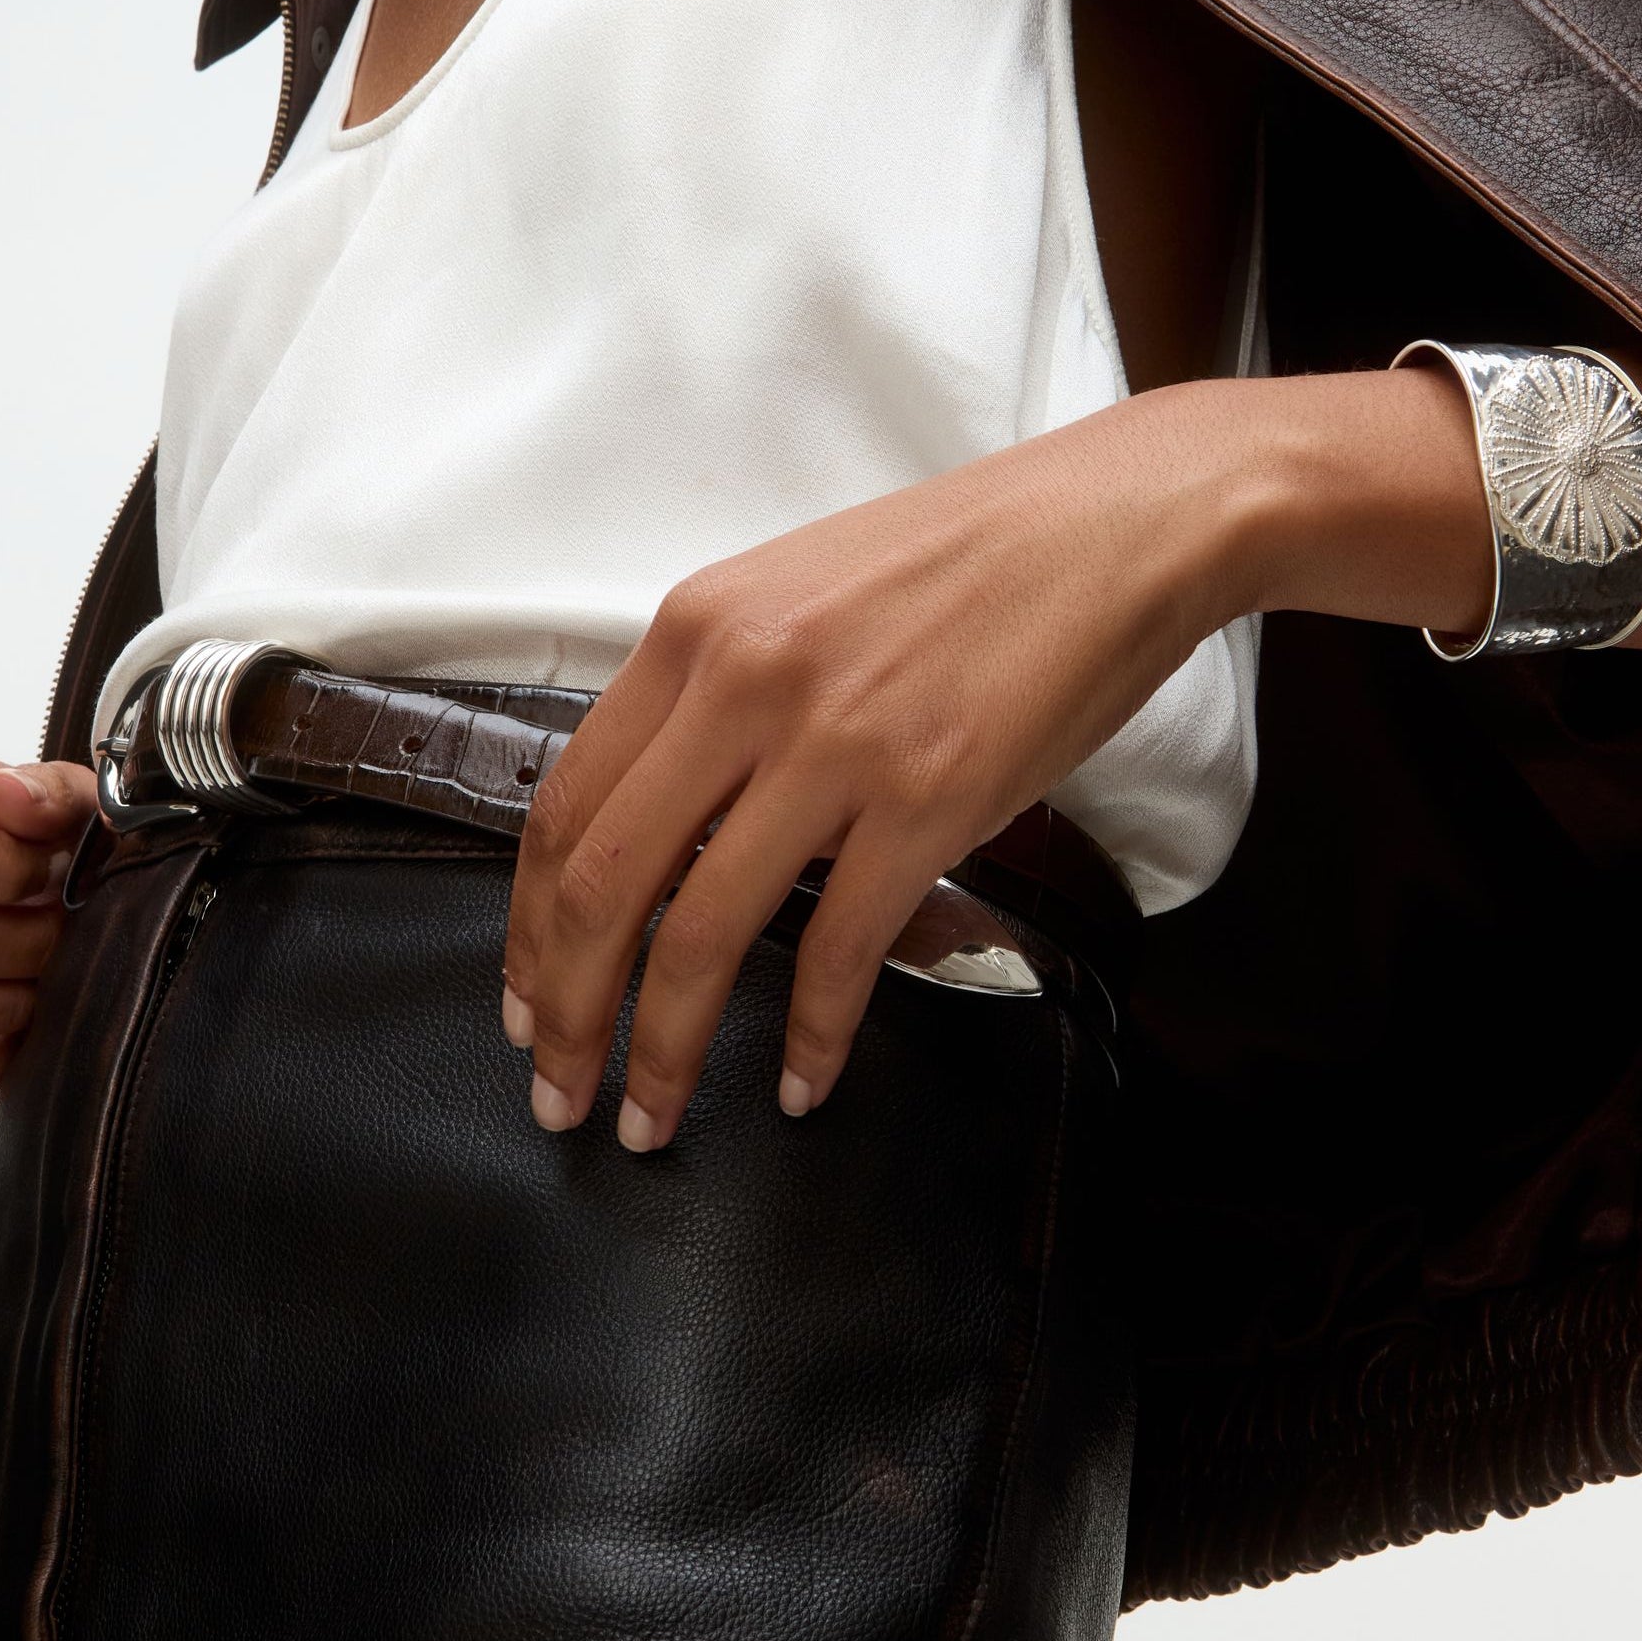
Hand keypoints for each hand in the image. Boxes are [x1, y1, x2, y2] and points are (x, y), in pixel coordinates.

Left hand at [502, 382, 1274, 1151]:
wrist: (1112, 524)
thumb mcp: (798, 595)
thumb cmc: (969, 559)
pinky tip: (802, 1079)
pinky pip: (839, 950)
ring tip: (654, 1116)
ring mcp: (835, 744)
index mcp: (699, 628)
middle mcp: (746, 681)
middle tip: (563, 1092)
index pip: (564, 803)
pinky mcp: (929, 799)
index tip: (529, 999)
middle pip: (603, 883)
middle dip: (566, 1014)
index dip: (529, 927)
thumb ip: (718, 694)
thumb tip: (664, 823)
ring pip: (700, 932)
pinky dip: (812, 1036)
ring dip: (664, 1049)